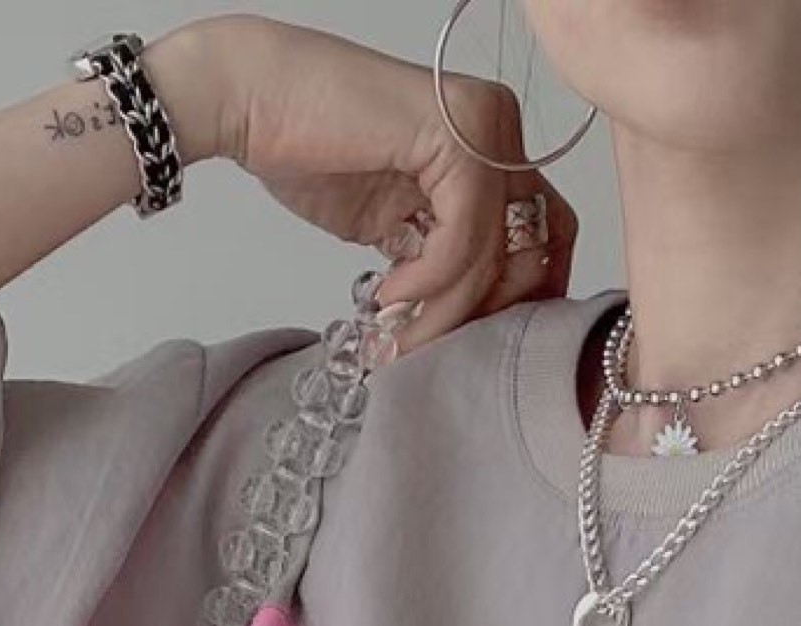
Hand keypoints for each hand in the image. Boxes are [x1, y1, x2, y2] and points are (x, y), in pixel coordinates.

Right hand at [185, 12, 579, 356]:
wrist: (252, 103)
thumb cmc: (308, 152)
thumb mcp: (395, 221)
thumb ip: (439, 252)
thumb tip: (465, 315)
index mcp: (492, 143)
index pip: (547, 232)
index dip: (520, 298)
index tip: (476, 344)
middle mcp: (499, 128)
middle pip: (534, 248)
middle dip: (482, 316)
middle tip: (427, 347)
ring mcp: (482, 127)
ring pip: (495, 255)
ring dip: (442, 314)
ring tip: (394, 335)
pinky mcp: (452, 138)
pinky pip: (463, 240)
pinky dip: (427, 282)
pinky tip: (388, 291)